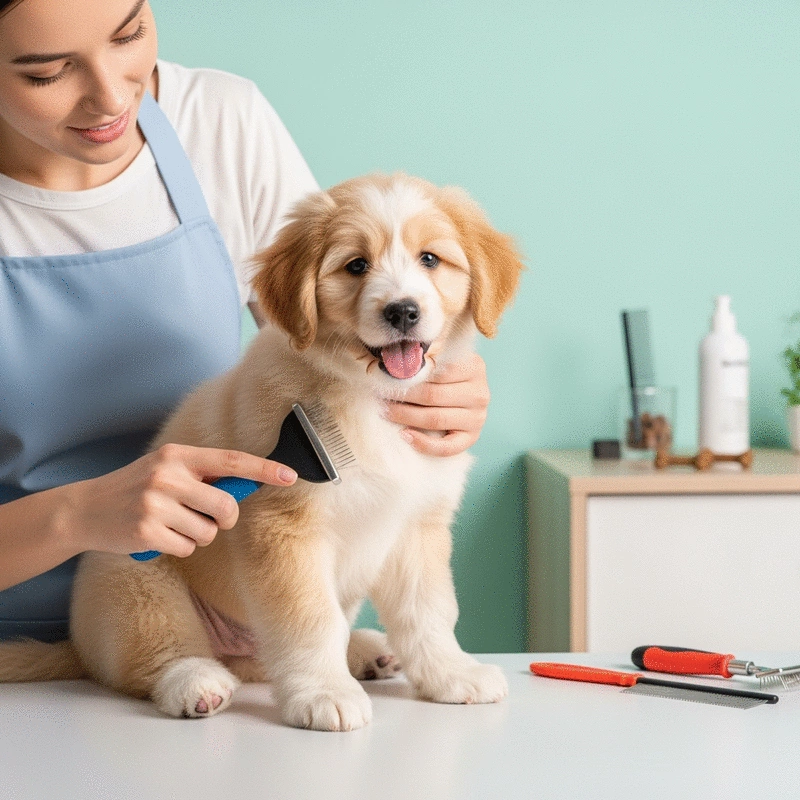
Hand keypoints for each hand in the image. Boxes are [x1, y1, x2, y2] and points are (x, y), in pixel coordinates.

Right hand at [68, 444, 296, 557]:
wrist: (86, 509)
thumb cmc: (137, 489)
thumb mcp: (167, 470)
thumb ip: (202, 476)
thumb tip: (247, 487)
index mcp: (178, 456)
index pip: (231, 461)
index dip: (264, 470)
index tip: (291, 475)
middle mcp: (167, 476)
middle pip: (227, 506)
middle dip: (224, 518)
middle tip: (204, 517)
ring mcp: (155, 504)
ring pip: (208, 532)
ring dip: (196, 535)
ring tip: (171, 524)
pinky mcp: (146, 532)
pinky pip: (187, 547)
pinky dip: (179, 547)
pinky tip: (158, 536)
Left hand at [384, 353, 489, 456]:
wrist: (464, 395)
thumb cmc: (447, 374)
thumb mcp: (442, 357)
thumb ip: (426, 355)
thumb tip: (396, 360)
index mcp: (474, 367)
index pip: (437, 371)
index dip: (409, 374)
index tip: (386, 376)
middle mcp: (479, 393)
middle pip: (433, 395)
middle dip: (402, 396)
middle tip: (381, 394)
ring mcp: (477, 417)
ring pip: (435, 419)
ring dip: (405, 416)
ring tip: (386, 411)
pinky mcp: (472, 438)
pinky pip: (447, 447)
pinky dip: (424, 444)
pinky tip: (405, 435)